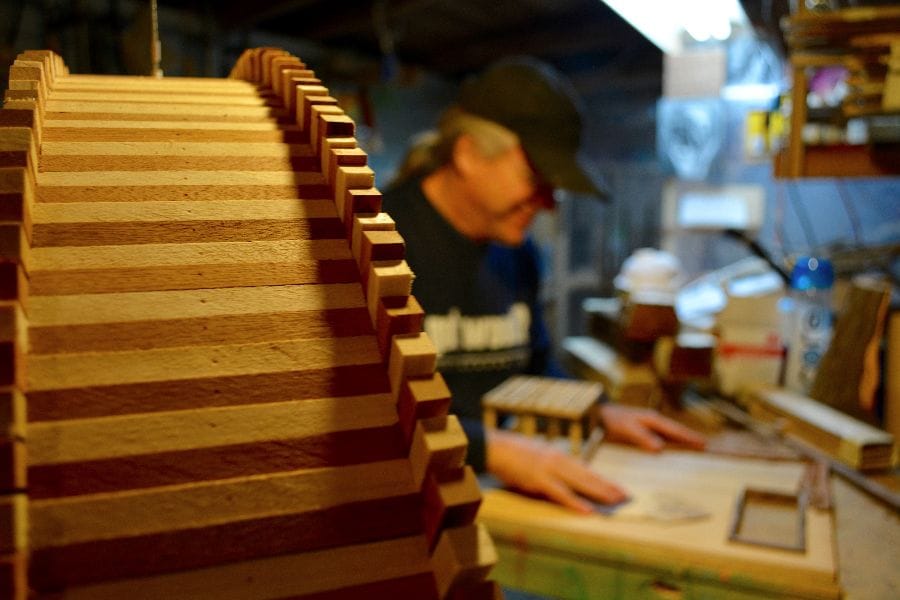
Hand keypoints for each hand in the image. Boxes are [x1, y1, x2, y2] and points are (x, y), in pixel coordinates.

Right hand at [485, 428, 627, 513]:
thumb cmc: (514, 452)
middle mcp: (558, 460)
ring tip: (614, 501)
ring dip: (599, 493)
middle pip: (588, 475)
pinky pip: (561, 494)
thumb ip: (553, 465)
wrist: (495, 447)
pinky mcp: (539, 480)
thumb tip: (568, 476)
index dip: (603, 479)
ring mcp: (549, 470)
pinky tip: (587, 510)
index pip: (587, 469)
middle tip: (625, 496)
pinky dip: (575, 503)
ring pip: (580, 483)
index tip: (618, 487)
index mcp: (558, 455)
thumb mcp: (538, 455)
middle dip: (608, 486)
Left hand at [597, 403, 705, 451]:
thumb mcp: (628, 429)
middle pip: (675, 431)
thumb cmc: (612, 420)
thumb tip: (660, 449)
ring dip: (678, 440)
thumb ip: (643, 438)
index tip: (703, 443)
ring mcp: (646, 425)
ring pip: (667, 434)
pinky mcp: (640, 430)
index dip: (689, 437)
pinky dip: (667, 442)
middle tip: (704, 445)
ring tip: (691, 447)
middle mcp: (652, 421)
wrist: (597, 414)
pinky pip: (658, 437)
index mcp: (652, 419)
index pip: (675, 430)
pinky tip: (668, 448)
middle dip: (689, 437)